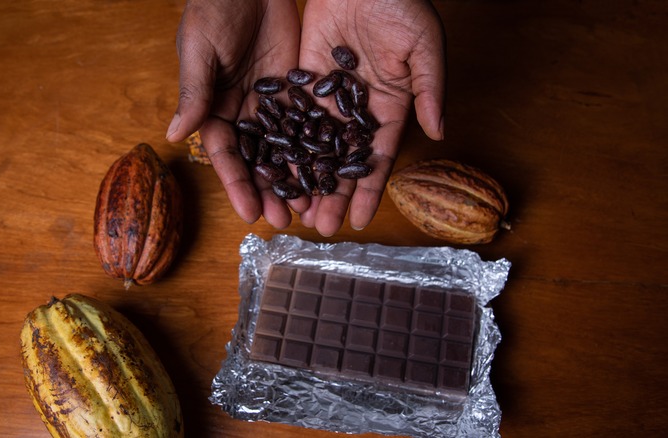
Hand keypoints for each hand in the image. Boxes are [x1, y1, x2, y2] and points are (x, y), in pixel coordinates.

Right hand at [166, 0, 306, 228]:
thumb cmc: (213, 8)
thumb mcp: (200, 49)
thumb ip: (194, 92)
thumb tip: (177, 135)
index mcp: (213, 108)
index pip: (226, 155)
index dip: (236, 185)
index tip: (249, 213)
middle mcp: (242, 113)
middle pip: (256, 161)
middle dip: (269, 192)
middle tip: (284, 222)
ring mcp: (271, 104)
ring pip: (284, 150)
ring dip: (294, 179)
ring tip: (308, 208)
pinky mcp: (296, 89)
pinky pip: (307, 124)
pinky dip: (315, 149)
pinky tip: (327, 173)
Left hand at [298, 0, 445, 235]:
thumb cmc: (403, 3)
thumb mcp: (425, 46)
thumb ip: (430, 89)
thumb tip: (439, 132)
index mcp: (389, 107)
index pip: (376, 158)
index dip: (368, 190)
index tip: (359, 222)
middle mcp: (356, 109)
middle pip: (341, 160)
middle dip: (332, 194)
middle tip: (320, 227)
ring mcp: (328, 96)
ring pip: (313, 146)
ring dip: (305, 178)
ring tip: (294, 210)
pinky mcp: (303, 78)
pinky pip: (292, 117)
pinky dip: (283, 144)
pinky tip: (274, 171)